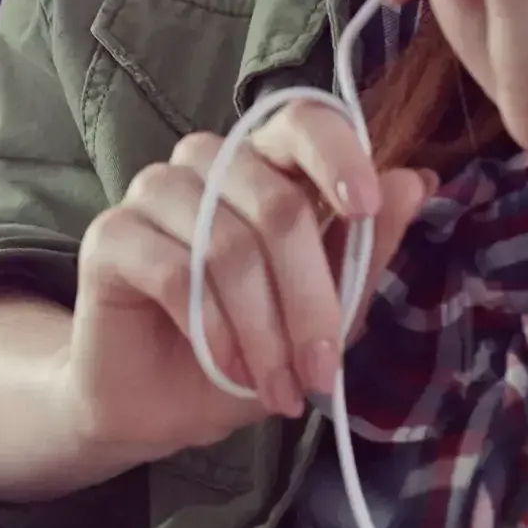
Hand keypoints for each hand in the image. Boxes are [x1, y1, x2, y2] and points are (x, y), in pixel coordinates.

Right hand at [55, 117, 430, 479]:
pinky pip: (173, 273)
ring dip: (262, 330)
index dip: (337, 154)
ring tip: (277, 386)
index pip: (301, 120)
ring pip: (227, 245)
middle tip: (321, 372)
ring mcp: (153, 192)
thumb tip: (416, 180)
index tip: (366, 206)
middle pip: (275, 204)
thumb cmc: (246, 352)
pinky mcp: (111, 235)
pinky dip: (212, 330)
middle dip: (310, 302)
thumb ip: (364, 250)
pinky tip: (225, 365)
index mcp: (264, 166)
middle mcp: (206, 163)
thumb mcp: (323, 315)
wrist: (160, 406)